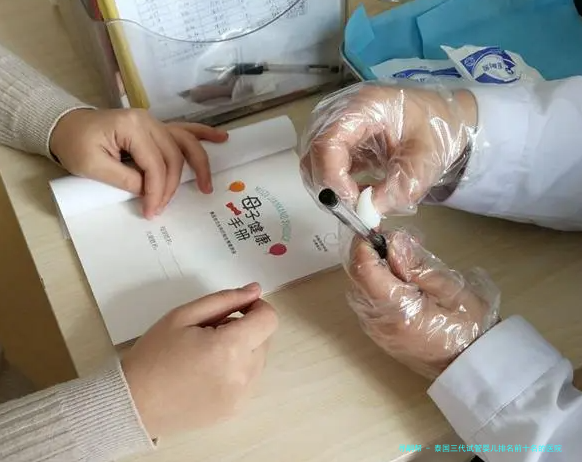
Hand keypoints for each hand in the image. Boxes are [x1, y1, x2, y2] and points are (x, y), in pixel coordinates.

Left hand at [49, 108, 228, 218]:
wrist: (64, 126)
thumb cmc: (74, 144)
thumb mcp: (93, 166)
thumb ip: (125, 179)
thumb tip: (149, 191)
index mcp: (132, 126)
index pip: (155, 164)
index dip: (156, 191)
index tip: (151, 211)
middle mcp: (149, 121)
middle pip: (173, 157)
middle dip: (171, 186)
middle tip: (162, 208)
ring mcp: (154, 122)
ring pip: (185, 144)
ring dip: (200, 164)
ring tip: (209, 185)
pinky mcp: (155, 128)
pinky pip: (183, 130)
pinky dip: (203, 134)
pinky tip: (221, 138)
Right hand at [121, 283, 277, 438]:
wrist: (133, 402)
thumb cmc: (154, 355)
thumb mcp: (183, 315)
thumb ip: (225, 299)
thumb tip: (254, 290)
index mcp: (230, 347)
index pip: (269, 319)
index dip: (256, 307)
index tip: (237, 309)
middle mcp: (243, 374)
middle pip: (264, 339)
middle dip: (245, 329)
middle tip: (210, 333)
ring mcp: (241, 396)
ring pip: (258, 360)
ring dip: (243, 351)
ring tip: (207, 355)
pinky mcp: (235, 410)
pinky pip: (249, 381)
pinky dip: (237, 371)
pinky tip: (208, 374)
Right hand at [300, 82, 476, 214]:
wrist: (443, 117)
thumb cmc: (437, 130)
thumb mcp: (426, 162)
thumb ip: (399, 188)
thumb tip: (367, 213)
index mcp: (363, 106)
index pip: (327, 142)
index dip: (332, 177)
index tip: (352, 202)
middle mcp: (340, 111)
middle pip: (313, 152)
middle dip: (328, 186)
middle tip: (354, 209)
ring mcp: (335, 123)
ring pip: (313, 160)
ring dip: (330, 187)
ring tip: (358, 201)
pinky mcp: (338, 138)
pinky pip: (323, 163)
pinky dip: (335, 183)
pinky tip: (356, 192)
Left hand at [345, 229, 499, 377]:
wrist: (470, 368)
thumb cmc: (468, 328)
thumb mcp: (451, 290)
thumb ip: (418, 265)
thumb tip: (393, 242)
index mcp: (395, 309)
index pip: (363, 269)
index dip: (364, 244)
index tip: (378, 229)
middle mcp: (376, 321)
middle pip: (358, 277)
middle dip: (372, 255)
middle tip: (401, 246)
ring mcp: (374, 330)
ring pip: (360, 288)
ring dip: (376, 270)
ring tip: (407, 266)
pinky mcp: (377, 334)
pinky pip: (367, 301)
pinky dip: (378, 286)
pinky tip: (403, 284)